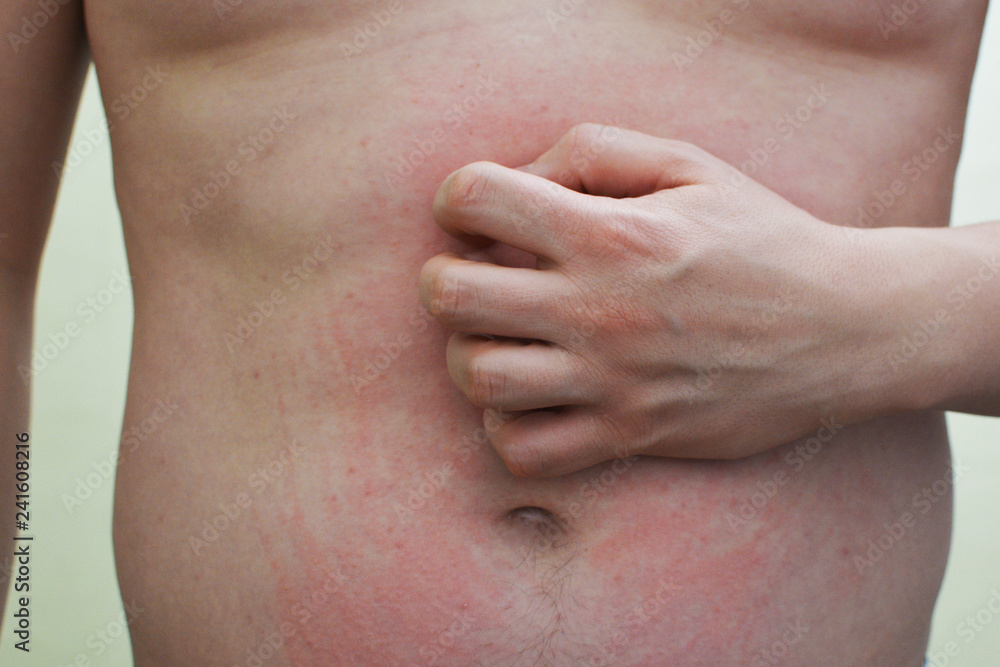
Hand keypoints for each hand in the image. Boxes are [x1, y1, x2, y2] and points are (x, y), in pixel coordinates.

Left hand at [419, 124, 902, 476]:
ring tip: (500, 340)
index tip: (481, 211)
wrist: (845, 329)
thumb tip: (518, 180)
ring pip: (478, 377)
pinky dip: (507, 428)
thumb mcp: (691, 165)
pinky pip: (525, 451)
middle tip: (474, 278)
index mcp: (610, 232)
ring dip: (470, 354)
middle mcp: (598, 308)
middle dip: (443, 280)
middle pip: (452, 295)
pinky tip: (530, 399)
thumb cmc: (763, 238)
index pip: (476, 198)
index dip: (459, 197)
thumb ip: (594, 152)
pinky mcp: (629, 434)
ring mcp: (612, 380)